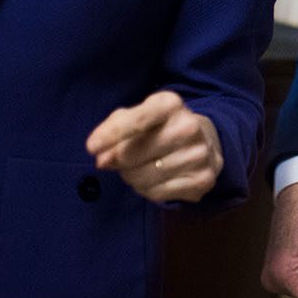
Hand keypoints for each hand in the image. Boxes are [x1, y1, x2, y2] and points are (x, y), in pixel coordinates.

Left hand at [85, 90, 222, 203]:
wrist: (207, 140)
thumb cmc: (162, 126)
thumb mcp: (140, 114)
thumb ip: (115, 128)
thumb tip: (101, 157)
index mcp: (170, 104)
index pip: (136, 120)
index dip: (111, 134)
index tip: (91, 148)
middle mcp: (188, 127)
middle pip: (132, 154)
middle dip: (117, 161)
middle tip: (118, 160)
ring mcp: (198, 155)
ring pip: (142, 177)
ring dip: (131, 177)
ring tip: (140, 167)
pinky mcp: (202, 180)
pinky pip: (157, 194)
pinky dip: (147, 190)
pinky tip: (155, 178)